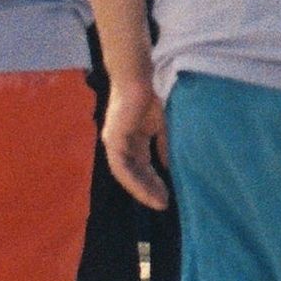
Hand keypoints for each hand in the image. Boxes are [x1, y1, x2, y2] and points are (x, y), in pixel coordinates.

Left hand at [101, 75, 170, 210]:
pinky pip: (121, 167)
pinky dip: (134, 180)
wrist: (139, 77)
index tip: (167, 196)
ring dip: (141, 189)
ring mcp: (114, 142)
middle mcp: (120, 144)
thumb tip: (168, 166)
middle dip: (149, 190)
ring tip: (158, 201)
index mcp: (132, 140)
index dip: (153, 182)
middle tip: (164, 204)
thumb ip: (163, 145)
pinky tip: (146, 189)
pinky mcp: (112, 140)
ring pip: (126, 174)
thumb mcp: (162, 125)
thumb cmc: (152, 95)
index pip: (141, 167)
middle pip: (134, 173)